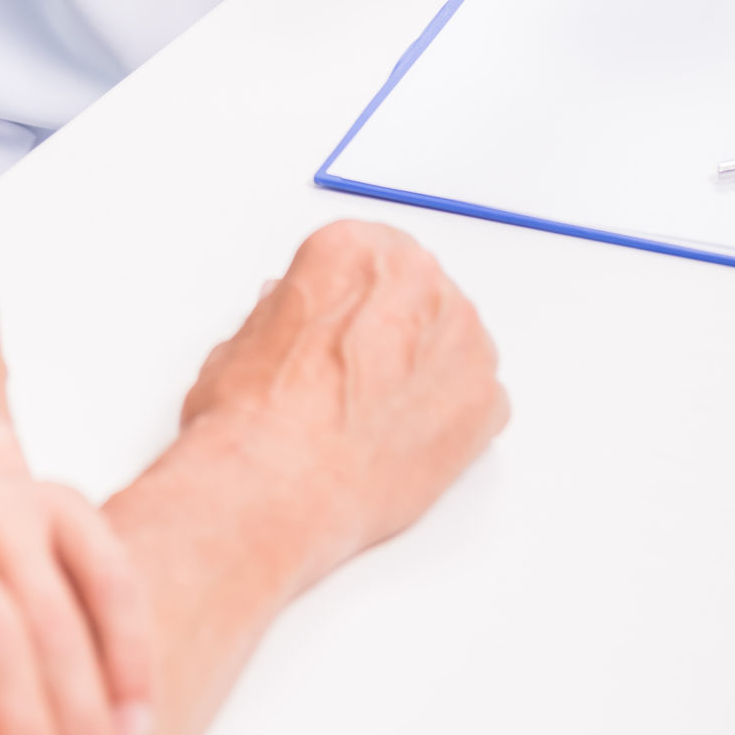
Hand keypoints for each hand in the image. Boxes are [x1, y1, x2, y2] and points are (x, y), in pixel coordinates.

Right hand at [177, 222, 506, 601]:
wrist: (280, 485)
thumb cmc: (257, 415)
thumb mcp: (248, 337)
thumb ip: (292, 315)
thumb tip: (302, 322)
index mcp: (354, 249)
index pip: (367, 253)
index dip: (349, 297)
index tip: (340, 324)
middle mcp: (416, 280)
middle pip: (417, 289)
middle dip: (393, 327)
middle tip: (359, 373)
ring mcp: (462, 338)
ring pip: (453, 340)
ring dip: (426, 367)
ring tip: (378, 413)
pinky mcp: (487, 400)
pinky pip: (480, 396)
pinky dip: (451, 417)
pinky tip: (407, 438)